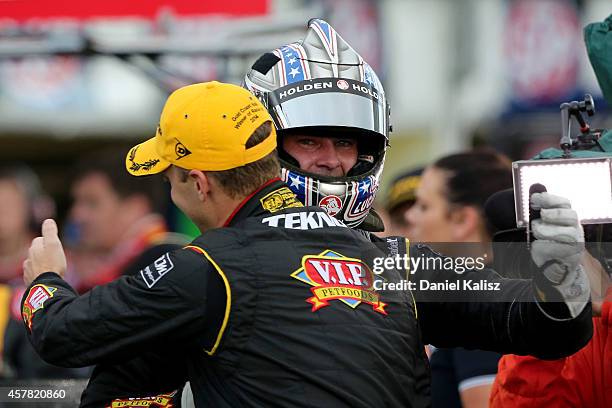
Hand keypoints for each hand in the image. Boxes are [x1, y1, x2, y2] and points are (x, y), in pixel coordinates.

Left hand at [23, 219, 66, 284]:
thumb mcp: (54, 244)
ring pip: (34, 263)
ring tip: (51, 268)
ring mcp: (28, 270)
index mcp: (34, 248)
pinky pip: (33, 274)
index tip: (56, 245)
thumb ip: (50, 232)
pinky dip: (38, 273)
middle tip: (55, 256)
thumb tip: (48, 220)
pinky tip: (45, 276)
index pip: (40, 239)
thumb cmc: (52, 264)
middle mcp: (28, 258)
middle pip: (36, 251)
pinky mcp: (29, 281)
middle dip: (43, 252)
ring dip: (40, 263)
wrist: (47, 285)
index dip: (48, 241)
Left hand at [530, 193, 588, 316]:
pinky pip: (555, 249)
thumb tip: (534, 189)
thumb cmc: (547, 241)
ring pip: (565, 233)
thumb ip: (540, 209)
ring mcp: (575, 242)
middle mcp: (575, 228)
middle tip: (540, 216)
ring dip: (545, 231)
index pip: (564, 203)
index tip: (534, 199)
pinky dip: (543, 246)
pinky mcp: (570, 256)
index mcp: (568, 217)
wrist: (554, 266)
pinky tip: (539, 245)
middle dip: (552, 214)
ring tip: (537, 233)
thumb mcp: (542, 224)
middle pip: (570, 215)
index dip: (550, 199)